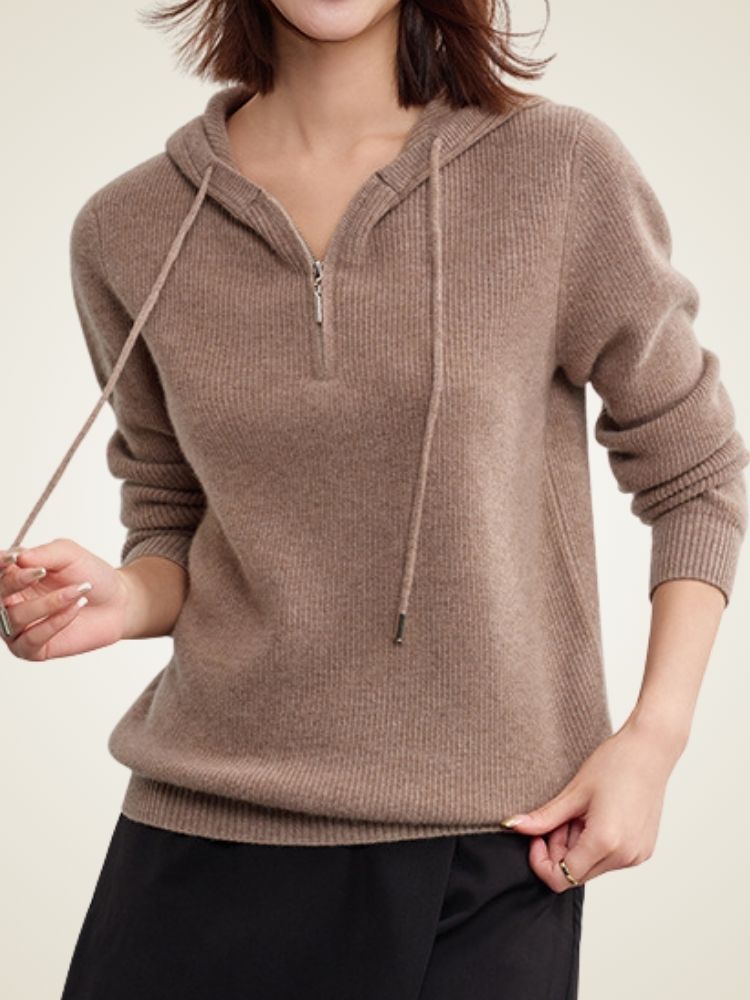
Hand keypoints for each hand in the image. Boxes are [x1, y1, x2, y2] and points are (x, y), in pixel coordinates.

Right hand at [0, 538, 130, 659]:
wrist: (118, 601)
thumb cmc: (90, 575)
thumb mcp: (69, 555)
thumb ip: (44, 553)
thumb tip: (19, 558)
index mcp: (12, 577)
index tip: (14, 558)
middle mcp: (9, 603)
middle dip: (15, 583)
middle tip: (42, 572)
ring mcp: (17, 628)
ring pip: (14, 618)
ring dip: (47, 603)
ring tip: (78, 590)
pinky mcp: (32, 649)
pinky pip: (32, 638)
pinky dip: (55, 622)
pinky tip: (76, 607)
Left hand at [499, 719, 684, 891]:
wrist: (650, 750)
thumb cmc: (615, 764)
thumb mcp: (574, 792)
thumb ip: (543, 818)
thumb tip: (513, 827)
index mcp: (605, 843)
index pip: (562, 877)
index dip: (541, 861)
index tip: (536, 837)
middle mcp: (624, 856)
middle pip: (576, 874)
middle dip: (558, 851)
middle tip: (559, 818)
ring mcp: (637, 855)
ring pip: (592, 867)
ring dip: (576, 846)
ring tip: (579, 813)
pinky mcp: (643, 850)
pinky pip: (609, 859)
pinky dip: (595, 844)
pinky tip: (595, 816)